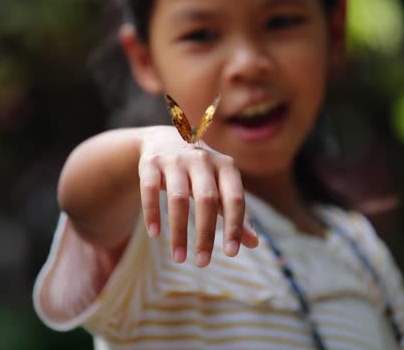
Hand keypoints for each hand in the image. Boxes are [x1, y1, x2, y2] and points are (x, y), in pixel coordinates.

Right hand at [137, 126, 258, 266]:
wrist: (166, 139)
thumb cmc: (202, 173)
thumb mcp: (222, 187)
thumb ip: (236, 212)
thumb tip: (254, 243)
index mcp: (226, 166)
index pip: (234, 199)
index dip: (234, 227)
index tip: (230, 254)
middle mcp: (202, 159)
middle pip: (206, 200)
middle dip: (205, 234)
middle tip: (203, 263)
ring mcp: (175, 159)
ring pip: (178, 198)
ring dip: (178, 232)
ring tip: (179, 258)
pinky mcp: (151, 162)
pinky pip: (150, 190)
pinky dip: (152, 213)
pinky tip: (155, 234)